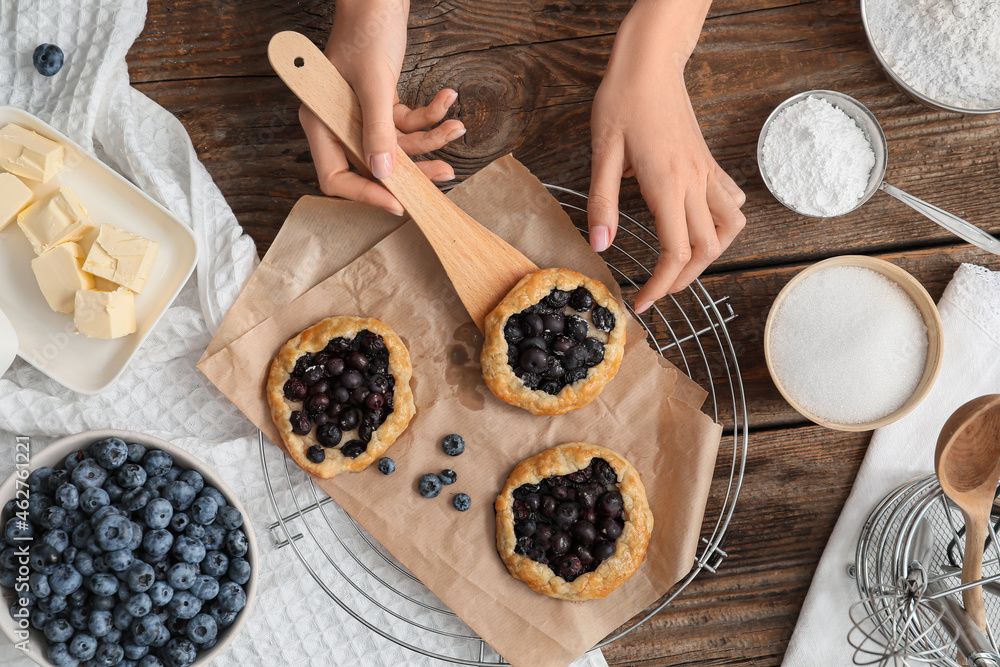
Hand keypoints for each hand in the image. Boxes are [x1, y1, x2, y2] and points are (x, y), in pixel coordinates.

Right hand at [299, 0, 465, 215]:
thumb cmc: (366, 30)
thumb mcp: (373, 82)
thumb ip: (378, 130)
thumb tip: (384, 174)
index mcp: (320, 121)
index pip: (336, 176)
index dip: (366, 194)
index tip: (399, 203)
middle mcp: (339, 123)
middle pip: (375, 165)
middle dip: (414, 167)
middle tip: (445, 172)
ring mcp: (362, 115)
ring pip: (398, 146)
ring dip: (431, 137)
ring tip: (457, 126)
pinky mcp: (383, 105)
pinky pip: (408, 123)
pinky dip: (430, 113)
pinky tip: (448, 98)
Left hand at [588, 0, 745, 313]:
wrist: (650, 63)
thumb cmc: (622, 101)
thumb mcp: (602, 153)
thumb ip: (602, 202)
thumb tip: (600, 246)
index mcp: (667, 185)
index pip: (676, 252)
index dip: (660, 286)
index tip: (642, 304)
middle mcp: (695, 182)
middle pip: (705, 249)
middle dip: (683, 280)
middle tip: (657, 292)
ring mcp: (707, 172)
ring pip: (728, 228)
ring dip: (710, 255)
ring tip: (682, 266)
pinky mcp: (709, 162)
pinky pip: (730, 201)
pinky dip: (722, 223)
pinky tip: (699, 227)